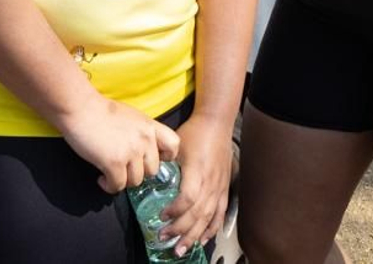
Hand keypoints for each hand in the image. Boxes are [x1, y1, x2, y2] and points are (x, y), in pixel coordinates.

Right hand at [58, 95, 180, 193]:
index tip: (150, 158)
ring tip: (111, 174)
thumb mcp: (131, 116)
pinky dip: (109, 186)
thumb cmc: (101, 110)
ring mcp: (131, 152)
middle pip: (153, 170)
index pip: (174, 145)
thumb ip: (141, 132)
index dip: (166, 157)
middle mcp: (145, 140)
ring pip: (136, 181)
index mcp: (149, 126)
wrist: (80, 108)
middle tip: (124, 169)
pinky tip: (101, 178)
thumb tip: (143, 150)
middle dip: (139, 173)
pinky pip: (118, 186)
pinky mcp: (114, 163)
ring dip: (123, 181)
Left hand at [157, 112, 234, 255]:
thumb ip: (164, 163)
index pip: (188, 198)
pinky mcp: (224, 188)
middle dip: (180, 230)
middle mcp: (210, 182)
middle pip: (197, 213)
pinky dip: (212, 229)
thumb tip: (147, 176)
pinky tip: (203, 239)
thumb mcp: (176, 145)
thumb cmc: (194, 132)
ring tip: (181, 249)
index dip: (175, 211)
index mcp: (197, 171)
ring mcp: (219, 187)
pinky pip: (220, 213)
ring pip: (208, 217)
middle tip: (165, 239)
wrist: (216, 123)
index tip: (161, 216)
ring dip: (194, 235)